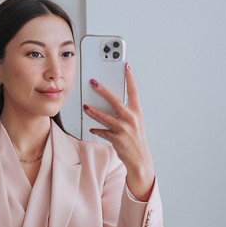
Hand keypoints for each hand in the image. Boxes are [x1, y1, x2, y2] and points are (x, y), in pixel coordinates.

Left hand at [83, 63, 154, 200]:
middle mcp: (131, 119)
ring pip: (105, 117)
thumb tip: (112, 104)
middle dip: (103, 91)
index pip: (133, 92)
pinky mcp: (116, 139)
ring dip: (93, 111)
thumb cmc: (136, 141)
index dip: (130, 78)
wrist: (140, 160)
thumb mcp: (135, 124)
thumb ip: (125, 114)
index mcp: (137, 113)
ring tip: (85, 106)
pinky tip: (91, 128)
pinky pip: (102, 132)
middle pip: (115, 101)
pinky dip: (96, 130)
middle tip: (93, 82)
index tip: (125, 66)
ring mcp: (124, 129)